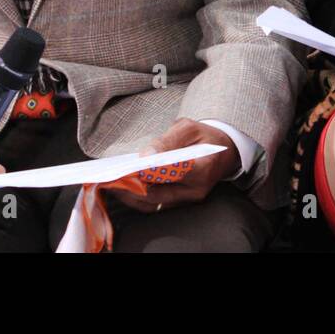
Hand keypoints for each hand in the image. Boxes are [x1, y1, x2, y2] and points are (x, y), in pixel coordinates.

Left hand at [109, 119, 240, 213]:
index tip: (131, 165)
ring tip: (112, 182)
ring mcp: (187, 199)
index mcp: (204, 167)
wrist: (221, 152)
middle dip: (132, 185)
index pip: (174, 172)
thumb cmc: (204, 137)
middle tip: (112, 176)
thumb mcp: (188, 128)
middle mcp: (196, 189)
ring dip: (130, 194)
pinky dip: (136, 197)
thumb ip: (167, 140)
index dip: (151, 170)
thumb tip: (146, 156)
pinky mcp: (178, 202)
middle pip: (158, 192)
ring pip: (153, 203)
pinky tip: (123, 186)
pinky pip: (154, 204)